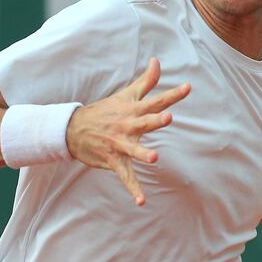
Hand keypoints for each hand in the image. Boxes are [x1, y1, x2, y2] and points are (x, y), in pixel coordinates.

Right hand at [66, 57, 190, 205]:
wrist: (73, 129)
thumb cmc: (105, 111)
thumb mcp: (126, 94)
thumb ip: (146, 81)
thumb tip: (157, 60)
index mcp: (133, 110)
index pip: (156, 100)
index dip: (173, 94)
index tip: (188, 88)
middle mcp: (127, 126)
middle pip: (145, 122)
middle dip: (156, 120)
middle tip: (167, 116)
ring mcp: (120, 144)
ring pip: (133, 149)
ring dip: (142, 153)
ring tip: (154, 157)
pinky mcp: (114, 160)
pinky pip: (125, 176)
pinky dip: (133, 189)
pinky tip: (141, 201)